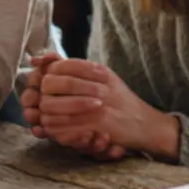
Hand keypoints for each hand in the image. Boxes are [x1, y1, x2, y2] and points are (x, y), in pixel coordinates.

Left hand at [38, 59, 177, 160]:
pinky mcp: (98, 126)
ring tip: (44, 116)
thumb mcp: (105, 77)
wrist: (146, 124)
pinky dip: (55, 129)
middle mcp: (98, 85)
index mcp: (100, 71)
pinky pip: (65, 127)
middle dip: (44, 93)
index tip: (45, 81)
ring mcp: (98, 106)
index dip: (49, 73)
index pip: (62, 66)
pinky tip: (54, 130)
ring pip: (54, 107)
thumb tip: (45, 58)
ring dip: (45, 113)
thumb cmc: (121, 101)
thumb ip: (79, 68)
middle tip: (42, 100)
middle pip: (53, 83)